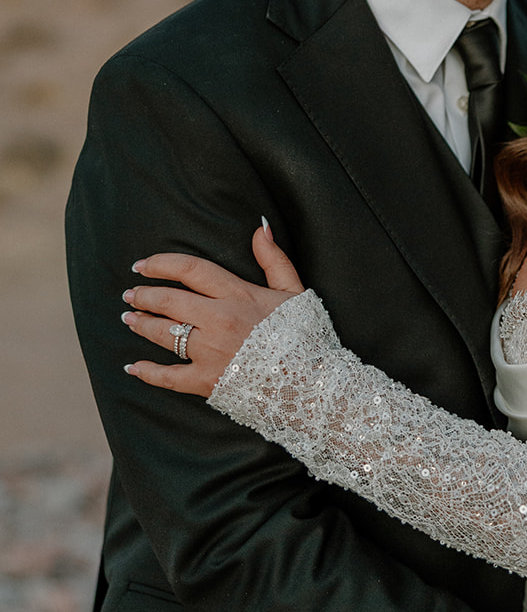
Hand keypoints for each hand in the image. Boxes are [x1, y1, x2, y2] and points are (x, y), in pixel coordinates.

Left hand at [122, 225, 304, 396]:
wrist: (311, 383)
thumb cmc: (305, 337)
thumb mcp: (294, 291)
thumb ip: (274, 259)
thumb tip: (259, 228)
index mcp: (237, 295)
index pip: (190, 270)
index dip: (161, 264)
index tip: (142, 265)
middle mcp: (218, 320)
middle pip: (168, 301)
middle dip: (143, 295)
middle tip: (130, 294)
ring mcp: (210, 352)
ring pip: (163, 334)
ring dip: (142, 325)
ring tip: (130, 319)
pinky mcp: (206, 381)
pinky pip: (168, 376)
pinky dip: (147, 372)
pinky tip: (133, 367)